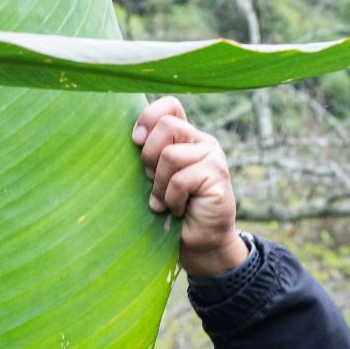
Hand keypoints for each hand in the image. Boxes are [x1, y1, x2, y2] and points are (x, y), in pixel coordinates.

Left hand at [133, 98, 247, 278]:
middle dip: (149, 156)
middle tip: (152, 181)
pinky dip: (172, 199)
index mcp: (185, 137)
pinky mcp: (218, 175)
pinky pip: (180, 179)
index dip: (149, 116)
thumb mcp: (155, 178)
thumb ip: (149, 156)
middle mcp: (201, 141)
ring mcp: (212, 156)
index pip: (170, 105)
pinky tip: (179, 210)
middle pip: (167, 125)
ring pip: (170, 155)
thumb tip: (132, 138)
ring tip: (165, 202)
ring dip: (160, 185)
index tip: (136, 140)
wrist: (200, 243)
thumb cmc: (171, 211)